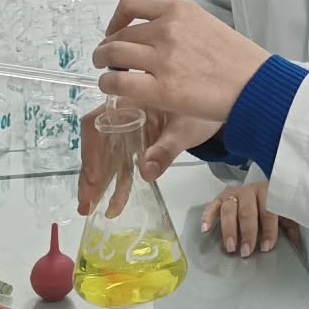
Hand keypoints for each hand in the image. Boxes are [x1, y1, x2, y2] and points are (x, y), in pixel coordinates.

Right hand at [76, 105, 219, 215]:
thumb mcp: (186, 129)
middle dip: (90, 173)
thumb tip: (146, 172)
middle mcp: (124, 114)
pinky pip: (122, 160)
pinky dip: (117, 180)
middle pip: (98, 142)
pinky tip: (114, 202)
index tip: (93, 177)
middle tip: (86, 203)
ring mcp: (131, 130)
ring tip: (90, 207)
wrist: (222, 103)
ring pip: (107, 155)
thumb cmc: (202, 109)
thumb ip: (165, 149)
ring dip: (99, 181)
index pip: (98, 123)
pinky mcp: (139, 142)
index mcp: (130, 102)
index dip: (91, 150)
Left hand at [93, 0, 267, 125]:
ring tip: (109, 75)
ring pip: (113, 55)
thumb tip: (156, 35)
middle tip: (109, 60)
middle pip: (119, 34)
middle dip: (108, 48)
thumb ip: (179, 26)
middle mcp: (168, 29)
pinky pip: (119, 82)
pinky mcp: (162, 88)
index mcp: (180, 10)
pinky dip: (109, 85)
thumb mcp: (208, 25)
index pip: (132, 2)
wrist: (257, 85)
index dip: (116, 19)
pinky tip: (113, 90)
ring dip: (104, 65)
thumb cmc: (239, 61)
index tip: (116, 30)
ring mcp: (163, 58)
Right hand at [200, 180, 298, 257]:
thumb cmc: (273, 203)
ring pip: (229, 209)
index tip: (266, 247)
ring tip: (230, 247)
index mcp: (269, 192)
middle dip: (247, 233)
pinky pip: (212, 205)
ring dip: (229, 229)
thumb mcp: (286, 212)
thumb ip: (291, 226)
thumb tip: (296, 243)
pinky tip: (205, 229)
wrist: (261, 187)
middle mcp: (250, 191)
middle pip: (247, 211)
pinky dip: (207, 216)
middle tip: (246, 251)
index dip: (268, 230)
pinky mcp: (221, 197)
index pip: (269, 211)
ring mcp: (234, 193)